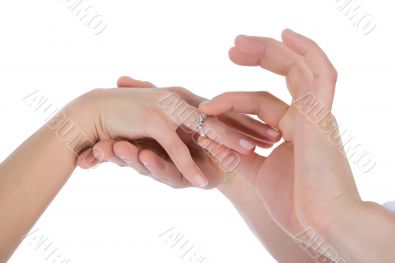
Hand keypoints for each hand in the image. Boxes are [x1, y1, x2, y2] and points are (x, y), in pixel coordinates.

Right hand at [73, 78, 280, 187]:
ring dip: (227, 141)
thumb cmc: (131, 116)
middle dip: (249, 128)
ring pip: (204, 127)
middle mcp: (180, 99)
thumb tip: (205, 131)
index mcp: (185, 98)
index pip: (223, 110)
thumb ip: (184, 123)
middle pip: (221, 115)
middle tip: (273, 138)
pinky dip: (188, 165)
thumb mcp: (164, 119)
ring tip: (248, 154)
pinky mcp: (152, 122)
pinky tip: (202, 182)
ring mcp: (167, 108)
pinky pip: (175, 149)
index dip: (248, 120)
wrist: (95, 110)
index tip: (271, 129)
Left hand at [199, 30, 360, 235]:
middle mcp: (308, 116)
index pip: (260, 103)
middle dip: (258, 57)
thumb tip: (208, 135)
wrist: (322, 226)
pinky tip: (285, 34)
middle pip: (284, 74)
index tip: (205, 107)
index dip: (231, 101)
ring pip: (298, 68)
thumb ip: (237, 152)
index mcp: (295, 130)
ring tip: (238, 44)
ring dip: (270, 51)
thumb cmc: (297, 205)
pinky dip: (307, 51)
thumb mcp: (258, 172)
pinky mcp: (323, 114)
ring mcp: (317, 113)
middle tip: (231, 48)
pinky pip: (320, 74)